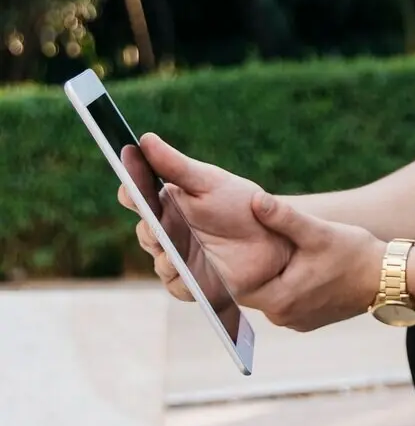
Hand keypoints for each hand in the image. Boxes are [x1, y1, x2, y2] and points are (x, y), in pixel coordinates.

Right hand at [119, 134, 290, 301]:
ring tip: (170, 250)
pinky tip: (181, 269)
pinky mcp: (192, 283)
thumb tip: (145, 139)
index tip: (129, 185)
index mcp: (167, 204)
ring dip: (163, 255)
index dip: (131, 191)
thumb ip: (176, 165)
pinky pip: (176, 285)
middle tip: (154, 219)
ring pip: (159, 260)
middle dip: (149, 226)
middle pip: (145, 231)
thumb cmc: (241, 204)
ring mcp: (177, 259)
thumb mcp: (209, 181)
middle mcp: (167, 232)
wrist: (275, 237)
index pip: (138, 197)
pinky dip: (178, 278)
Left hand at [236, 194, 385, 331]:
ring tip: (268, 253)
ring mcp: (296, 321)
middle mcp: (284, 317)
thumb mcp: (318, 232)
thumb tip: (256, 200)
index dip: (227, 265)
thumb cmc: (355, 254)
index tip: (221, 246)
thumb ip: (284, 218)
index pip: (236, 285)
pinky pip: (286, 302)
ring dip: (269, 276)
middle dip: (251, 267)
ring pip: (269, 296)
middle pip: (252, 290)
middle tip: (243, 243)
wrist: (389, 278)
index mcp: (281, 299)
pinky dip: (285, 285)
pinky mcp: (308, 320)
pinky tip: (292, 267)